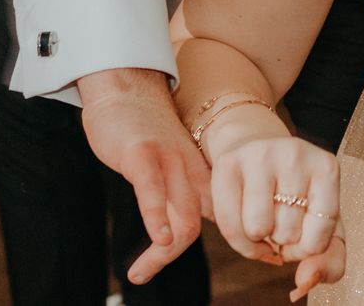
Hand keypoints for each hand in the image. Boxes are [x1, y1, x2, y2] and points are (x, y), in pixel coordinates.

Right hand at [79, 68, 212, 286]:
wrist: (126, 85)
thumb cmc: (145, 129)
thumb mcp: (171, 162)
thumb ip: (179, 192)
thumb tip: (184, 231)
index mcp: (201, 173)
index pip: (224, 215)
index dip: (231, 241)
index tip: (238, 262)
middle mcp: (191, 169)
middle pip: (203, 224)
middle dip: (180, 257)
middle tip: (151, 278)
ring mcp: (168, 161)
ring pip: (182, 215)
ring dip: (163, 253)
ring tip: (139, 275)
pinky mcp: (142, 155)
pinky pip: (154, 191)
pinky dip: (157, 219)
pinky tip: (158, 240)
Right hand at [207, 133, 344, 298]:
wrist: (258, 148)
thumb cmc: (296, 192)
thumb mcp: (324, 223)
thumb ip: (330, 262)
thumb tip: (305, 281)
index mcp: (327, 168)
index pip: (320, 236)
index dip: (307, 248)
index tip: (303, 235)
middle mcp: (295, 154)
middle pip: (286, 234)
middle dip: (281, 238)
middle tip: (280, 219)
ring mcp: (260, 155)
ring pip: (257, 229)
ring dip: (258, 236)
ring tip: (265, 218)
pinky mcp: (228, 163)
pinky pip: (228, 224)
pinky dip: (236, 236)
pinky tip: (245, 221)